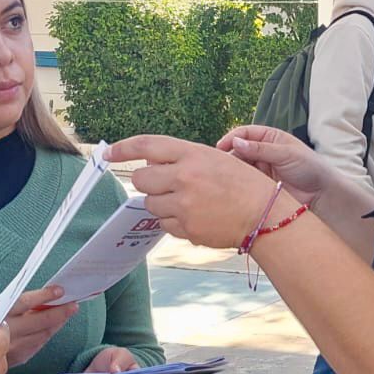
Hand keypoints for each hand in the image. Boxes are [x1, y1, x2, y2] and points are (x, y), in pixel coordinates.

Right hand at [2, 286, 74, 368]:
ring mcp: (14, 348)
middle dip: (60, 311)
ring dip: (58, 323)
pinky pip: (39, 345)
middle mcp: (7, 333)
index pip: (25, 302)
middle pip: (40, 321)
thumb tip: (41, 297)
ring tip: (68, 312)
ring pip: (43, 334)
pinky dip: (48, 334)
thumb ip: (14, 304)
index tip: (59, 290)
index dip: (44, 295)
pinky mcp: (18, 358)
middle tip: (73, 303)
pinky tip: (54, 327)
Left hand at [106, 134, 291, 248]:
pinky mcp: (186, 228)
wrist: (264, 215)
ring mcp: (184, 205)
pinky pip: (164, 224)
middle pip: (141, 179)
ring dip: (162, 203)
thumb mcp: (216, 158)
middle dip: (148, 182)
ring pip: (150, 204)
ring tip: (188, 202)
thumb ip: (183, 159)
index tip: (108, 152)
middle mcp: (185, 178)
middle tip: (165, 184)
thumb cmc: (243, 184)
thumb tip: (150, 164)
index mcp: (193, 155)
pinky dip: (174, 221)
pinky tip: (195, 216)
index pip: (147, 145)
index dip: (123, 148)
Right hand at [216, 125, 333, 207]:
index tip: (221, 147)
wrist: (321, 194)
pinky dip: (237, 182)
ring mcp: (261, 168)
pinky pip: (244, 181)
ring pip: (239, 166)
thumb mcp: (286, 154)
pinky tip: (231, 186)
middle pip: (239, 150)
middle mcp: (263, 151)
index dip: (232, 138)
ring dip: (232, 170)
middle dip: (229, 156)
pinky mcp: (259, 185)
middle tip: (219, 165)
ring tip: (224, 176)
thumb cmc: (309, 168)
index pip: (245, 133)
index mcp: (270, 138)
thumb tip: (236, 143)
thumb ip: (261, 149)